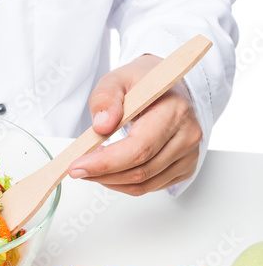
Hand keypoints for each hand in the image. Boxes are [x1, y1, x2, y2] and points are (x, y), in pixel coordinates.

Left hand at [67, 54, 202, 194]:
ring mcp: (189, 154)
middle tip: (78, 168)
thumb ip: (105, 98)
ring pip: (144, 184)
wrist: (166, 86)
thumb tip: (102, 125)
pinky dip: (126, 183)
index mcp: (174, 110)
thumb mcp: (117, 79)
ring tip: (91, 168)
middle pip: (141, 170)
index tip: (78, 166)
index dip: (106, 162)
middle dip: (103, 174)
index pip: (140, 148)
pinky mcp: (185, 167)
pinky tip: (111, 170)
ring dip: (111, 181)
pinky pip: (151, 186)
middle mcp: (187, 135)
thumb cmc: (143, 82)